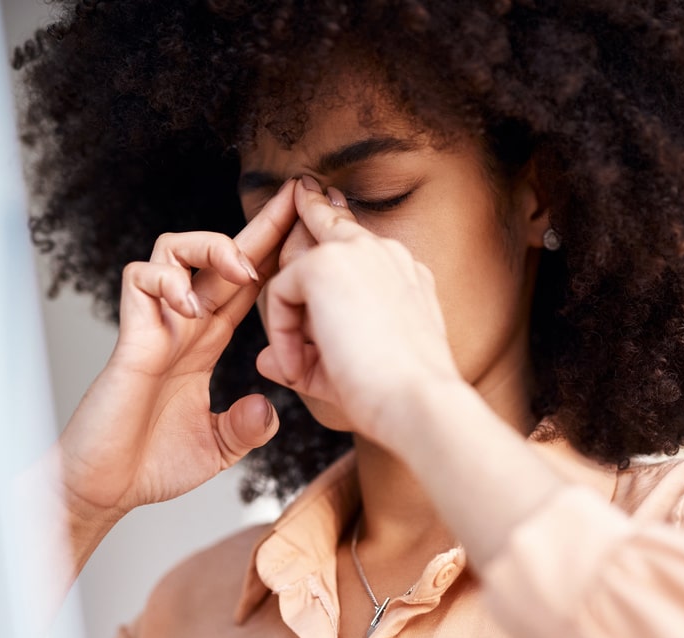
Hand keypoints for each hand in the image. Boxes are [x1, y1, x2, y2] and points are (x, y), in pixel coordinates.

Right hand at [55, 178, 297, 531]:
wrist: (106, 490)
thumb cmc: (151, 465)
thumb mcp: (219, 446)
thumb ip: (247, 426)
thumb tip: (268, 407)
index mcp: (205, 342)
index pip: (245, 286)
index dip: (276, 255)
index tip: (310, 228)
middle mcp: (181, 325)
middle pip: (220, 256)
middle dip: (260, 225)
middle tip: (297, 200)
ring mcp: (154, 327)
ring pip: (174, 249)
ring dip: (211, 247)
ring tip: (243, 269)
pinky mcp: (129, 339)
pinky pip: (140, 280)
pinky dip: (166, 281)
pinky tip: (188, 305)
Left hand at [256, 178, 464, 445]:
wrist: (418, 402)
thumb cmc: (393, 397)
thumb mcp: (348, 370)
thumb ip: (306, 358)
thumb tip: (265, 361)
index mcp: (405, 274)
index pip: (361, 238)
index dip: (333, 218)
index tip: (314, 196)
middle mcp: (386, 254)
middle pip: (330, 225)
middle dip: (309, 209)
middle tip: (299, 188)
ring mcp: (357, 252)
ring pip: (299, 265)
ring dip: (290, 317)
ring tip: (301, 368)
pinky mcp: (326, 264)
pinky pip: (281, 292)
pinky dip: (282, 336)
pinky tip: (299, 369)